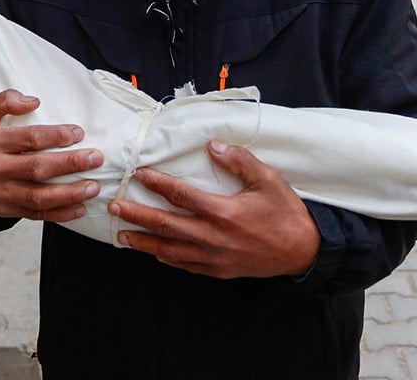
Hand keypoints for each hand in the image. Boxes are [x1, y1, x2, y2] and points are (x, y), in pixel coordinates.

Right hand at [0, 90, 102, 221]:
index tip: (78, 133)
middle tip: (96, 159)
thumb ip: (4, 101)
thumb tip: (33, 100)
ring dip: (69, 193)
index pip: (28, 139)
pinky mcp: (1, 209)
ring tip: (93, 187)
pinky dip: (58, 214)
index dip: (56, 136)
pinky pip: (33, 214)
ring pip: (38, 196)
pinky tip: (78, 209)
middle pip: (37, 168)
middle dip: (70, 164)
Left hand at [109, 140, 319, 278]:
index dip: (157, 184)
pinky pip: (186, 265)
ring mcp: (214, 257)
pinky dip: (167, 259)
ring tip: (122, 235)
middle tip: (114, 207)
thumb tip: (212, 145)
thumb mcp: (268, 180)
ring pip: (170, 250)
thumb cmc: (285, 212)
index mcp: (223, 212)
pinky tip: (156, 254)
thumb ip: (239, 161)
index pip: (181, 196)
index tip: (139, 175)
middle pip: (166, 226)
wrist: (302, 250)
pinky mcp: (219, 270)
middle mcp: (213, 237)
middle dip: (137, 216)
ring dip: (144, 242)